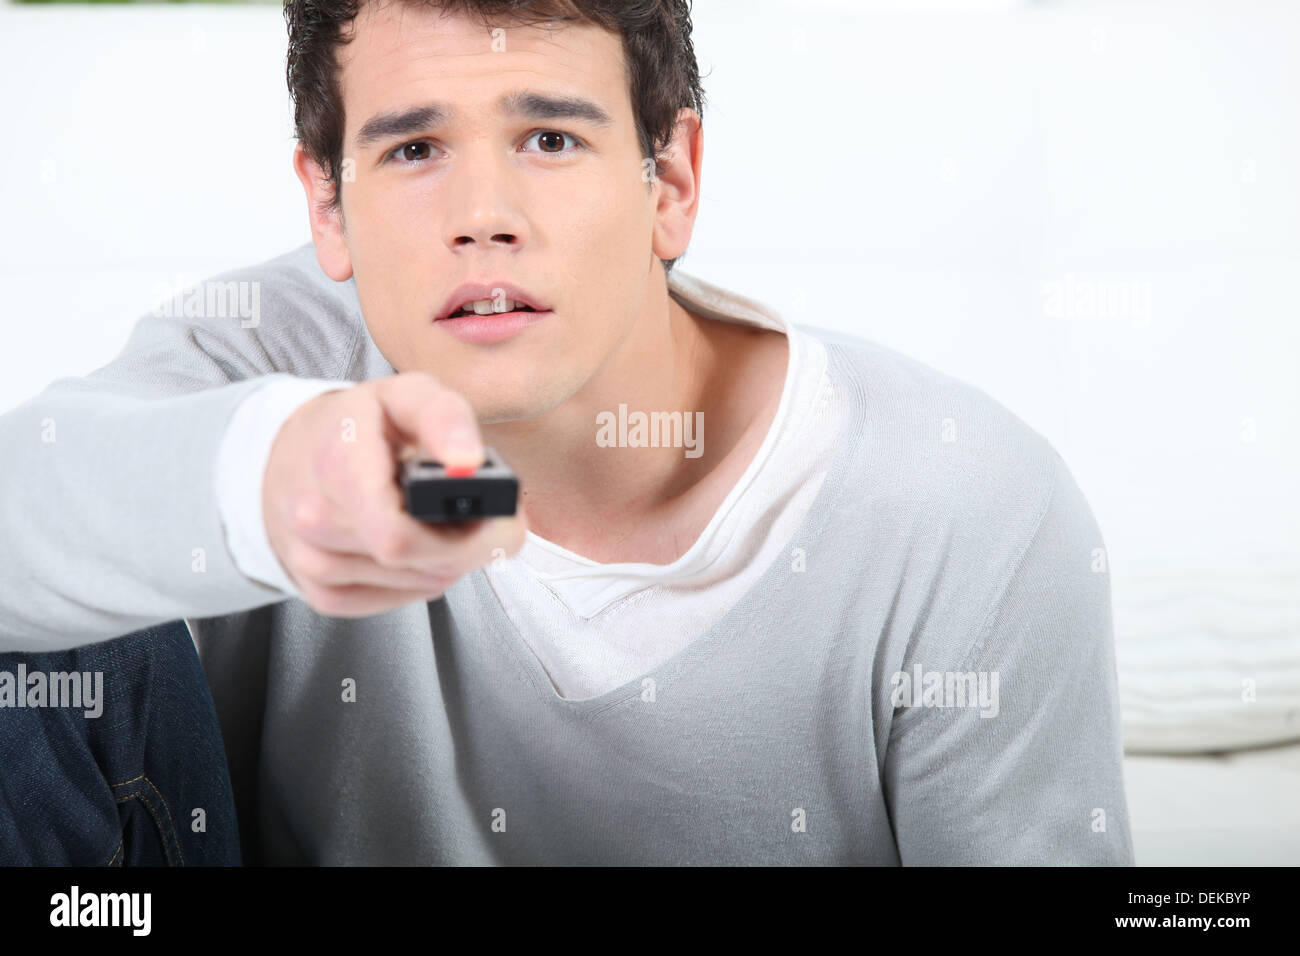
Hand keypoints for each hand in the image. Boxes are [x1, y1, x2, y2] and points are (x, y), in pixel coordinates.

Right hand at [262, 371, 526, 615]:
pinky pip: (401, 600)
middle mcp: (314, 520)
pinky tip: (419, 544)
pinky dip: (423, 575)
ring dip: (449, 557)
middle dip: (469, 541)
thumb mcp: (404, 395)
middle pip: (422, 562)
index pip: (399, 535)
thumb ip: (443, 416)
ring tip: (442, 519)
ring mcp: (313, 562)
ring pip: (421, 583)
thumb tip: (469, 462)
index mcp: (336, 465)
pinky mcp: (322, 593)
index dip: (465, 533)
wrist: (294, 456)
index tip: (496, 514)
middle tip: (481, 512)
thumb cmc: (355, 426)